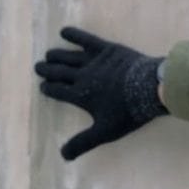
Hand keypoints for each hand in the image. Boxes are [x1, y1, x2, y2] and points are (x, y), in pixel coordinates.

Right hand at [35, 26, 167, 160]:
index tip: (43, 87)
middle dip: (47, 71)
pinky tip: (63, 31)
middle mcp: (82, 76)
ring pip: (68, 57)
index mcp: (80, 96)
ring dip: (56, 55)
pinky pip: (86, 39)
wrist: (150, 89)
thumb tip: (63, 156)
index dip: (49, 89)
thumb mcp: (105, 132)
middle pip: (59, 72)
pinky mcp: (106, 49)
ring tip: (48, 55)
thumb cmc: (128, 112)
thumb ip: (83, 142)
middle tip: (39, 67)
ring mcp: (93, 61)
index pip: (58, 91)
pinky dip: (74, 35)